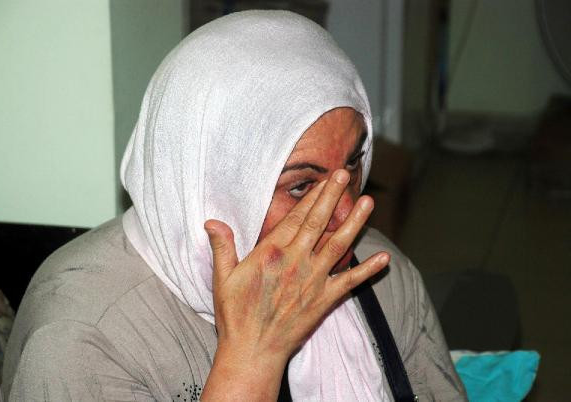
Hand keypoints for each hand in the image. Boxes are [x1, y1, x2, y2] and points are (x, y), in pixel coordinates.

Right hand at [201, 169, 389, 400]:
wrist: (253, 351)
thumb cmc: (236, 315)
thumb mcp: (223, 278)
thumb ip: (223, 247)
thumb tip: (212, 221)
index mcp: (271, 253)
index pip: (295, 217)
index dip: (311, 197)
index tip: (323, 180)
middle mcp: (296, 262)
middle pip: (317, 222)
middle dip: (332, 197)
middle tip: (344, 174)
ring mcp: (313, 280)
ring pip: (338, 245)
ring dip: (355, 223)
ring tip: (368, 203)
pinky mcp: (324, 300)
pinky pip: (350, 281)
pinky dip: (368, 270)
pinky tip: (384, 259)